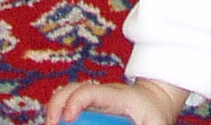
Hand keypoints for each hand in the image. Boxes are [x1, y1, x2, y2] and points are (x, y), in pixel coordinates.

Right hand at [43, 76, 185, 124]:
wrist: (156, 101)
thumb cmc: (156, 114)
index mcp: (116, 97)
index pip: (91, 91)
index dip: (76, 101)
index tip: (68, 118)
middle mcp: (100, 95)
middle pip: (71, 89)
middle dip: (56, 105)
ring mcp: (93, 101)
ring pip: (65, 95)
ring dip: (53, 109)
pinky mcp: (90, 109)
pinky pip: (68, 106)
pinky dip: (58, 115)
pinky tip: (58, 124)